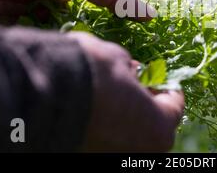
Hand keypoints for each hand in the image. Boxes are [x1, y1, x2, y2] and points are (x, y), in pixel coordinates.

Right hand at [69, 32, 184, 151]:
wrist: (42, 87)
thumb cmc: (90, 70)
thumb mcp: (117, 60)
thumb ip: (131, 70)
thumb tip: (130, 71)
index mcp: (157, 129)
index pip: (174, 106)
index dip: (167, 85)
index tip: (158, 75)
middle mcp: (138, 151)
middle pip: (151, 124)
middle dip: (145, 102)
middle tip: (134, 83)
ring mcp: (110, 155)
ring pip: (127, 134)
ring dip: (125, 115)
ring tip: (111, 93)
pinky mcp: (85, 152)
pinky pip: (104, 138)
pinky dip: (104, 124)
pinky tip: (93, 106)